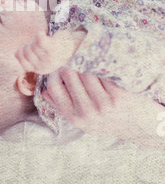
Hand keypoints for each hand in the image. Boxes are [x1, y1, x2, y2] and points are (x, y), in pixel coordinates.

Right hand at [15, 30, 83, 73]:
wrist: (76, 45)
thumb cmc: (58, 49)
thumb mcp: (43, 57)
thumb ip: (30, 58)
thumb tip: (15, 54)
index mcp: (41, 70)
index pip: (22, 62)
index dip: (21, 52)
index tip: (25, 45)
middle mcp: (44, 66)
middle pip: (26, 52)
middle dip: (29, 44)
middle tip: (38, 42)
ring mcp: (49, 58)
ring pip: (32, 46)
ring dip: (35, 39)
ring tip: (43, 39)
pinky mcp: (54, 48)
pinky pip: (39, 40)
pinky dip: (39, 35)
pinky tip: (43, 33)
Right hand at [44, 69, 164, 147]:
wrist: (140, 127)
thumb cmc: (110, 121)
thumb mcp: (84, 121)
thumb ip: (62, 107)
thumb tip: (43, 92)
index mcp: (75, 118)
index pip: (53, 87)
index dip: (54, 72)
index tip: (59, 65)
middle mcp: (87, 112)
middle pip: (69, 74)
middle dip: (70, 63)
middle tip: (74, 56)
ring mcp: (103, 104)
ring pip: (85, 70)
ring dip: (86, 62)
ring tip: (88, 59)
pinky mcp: (118, 96)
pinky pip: (103, 72)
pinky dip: (101, 66)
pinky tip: (102, 64)